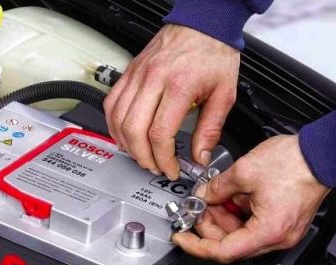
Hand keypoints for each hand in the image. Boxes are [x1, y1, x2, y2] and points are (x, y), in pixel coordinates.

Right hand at [104, 25, 239, 179]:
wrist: (203, 23)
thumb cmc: (213, 52)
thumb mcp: (224, 94)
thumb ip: (210, 129)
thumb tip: (200, 156)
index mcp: (179, 86)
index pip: (160, 133)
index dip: (164, 159)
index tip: (171, 168)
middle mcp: (153, 79)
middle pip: (134, 130)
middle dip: (143, 157)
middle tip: (155, 166)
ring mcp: (137, 75)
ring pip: (118, 119)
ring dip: (127, 144)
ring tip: (141, 155)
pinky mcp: (129, 72)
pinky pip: (112, 103)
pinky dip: (114, 125)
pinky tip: (125, 135)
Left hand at [174, 135, 329, 262]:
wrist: (322, 152)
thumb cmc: (296, 162)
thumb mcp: (244, 171)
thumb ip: (216, 187)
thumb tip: (203, 196)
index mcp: (268, 231)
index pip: (223, 251)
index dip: (197, 246)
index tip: (182, 238)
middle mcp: (278, 238)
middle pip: (231, 245)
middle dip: (210, 226)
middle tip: (198, 208)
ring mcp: (282, 232)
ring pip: (241, 235)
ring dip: (223, 218)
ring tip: (215, 197)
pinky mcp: (283, 222)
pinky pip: (253, 225)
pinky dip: (238, 213)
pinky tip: (231, 196)